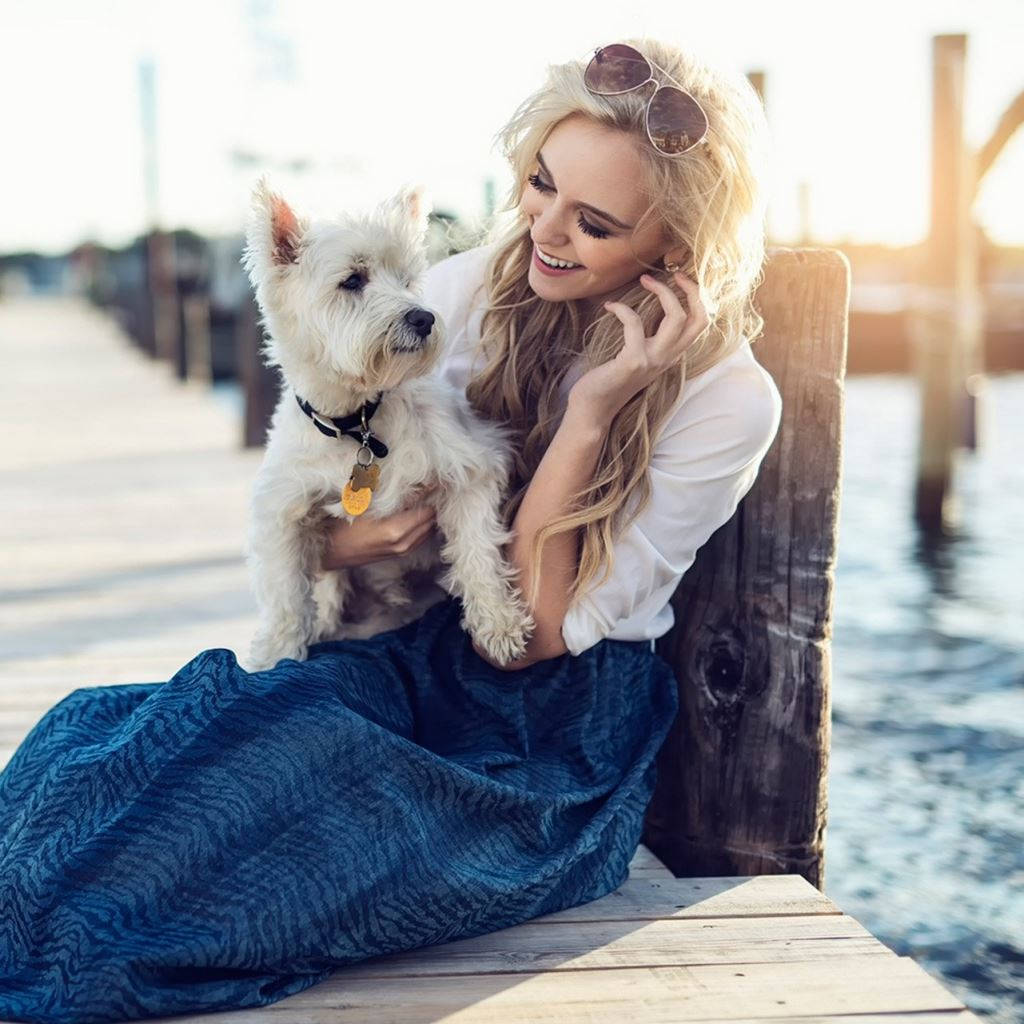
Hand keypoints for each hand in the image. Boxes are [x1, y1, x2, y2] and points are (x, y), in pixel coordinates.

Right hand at [321, 483, 438, 569]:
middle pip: (431, 517)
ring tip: (424, 496)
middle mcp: (404, 542)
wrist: (330, 552)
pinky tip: (415, 511)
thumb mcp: (364, 504)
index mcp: (395, 529)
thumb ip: (390, 495)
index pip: (425, 506)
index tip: (436, 478)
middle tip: (431, 484)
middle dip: (431, 500)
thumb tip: (413, 481)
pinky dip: (423, 523)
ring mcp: (404, 550)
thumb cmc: (342, 525)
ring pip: (429, 527)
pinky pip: (422, 536)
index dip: (431, 490)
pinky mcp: (401, 553)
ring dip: (428, 512)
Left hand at [567, 269, 711, 423]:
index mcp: (671, 355)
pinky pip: (635, 324)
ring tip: (644, 280)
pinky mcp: (633, 361)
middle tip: (672, 273)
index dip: (696, 298)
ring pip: (677, 317)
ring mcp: (653, 360)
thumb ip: (649, 340)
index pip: (700, 324)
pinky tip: (609, 307)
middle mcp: (668, 358)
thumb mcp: (637, 357)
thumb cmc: (610, 380)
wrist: (593, 409)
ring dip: (662, 292)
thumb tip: (648, 310)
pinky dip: (622, 310)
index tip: (679, 279)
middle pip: (698, 318)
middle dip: (691, 289)